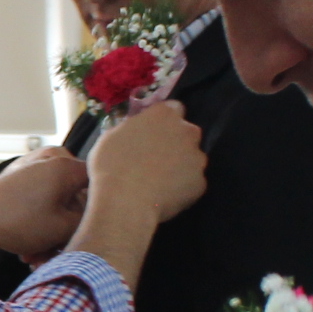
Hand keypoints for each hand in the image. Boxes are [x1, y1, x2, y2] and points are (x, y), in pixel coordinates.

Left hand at [0, 149, 89, 263]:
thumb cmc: (17, 221)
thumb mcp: (62, 228)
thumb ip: (88, 221)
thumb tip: (95, 220)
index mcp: (65, 165)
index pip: (97, 185)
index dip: (96, 210)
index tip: (90, 231)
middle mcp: (51, 159)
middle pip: (73, 197)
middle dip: (66, 229)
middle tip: (57, 253)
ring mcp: (33, 166)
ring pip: (55, 203)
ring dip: (50, 232)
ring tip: (38, 256)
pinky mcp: (19, 177)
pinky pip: (39, 200)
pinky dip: (37, 222)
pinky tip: (28, 249)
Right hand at [82, 100, 204, 229]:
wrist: (125, 203)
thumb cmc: (111, 165)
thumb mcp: (112, 136)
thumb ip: (133, 128)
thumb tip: (137, 131)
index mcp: (164, 115)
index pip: (173, 108)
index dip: (163, 121)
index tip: (153, 132)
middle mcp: (187, 131)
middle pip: (187, 132)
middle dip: (176, 141)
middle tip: (155, 157)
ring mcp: (197, 158)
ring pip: (192, 158)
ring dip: (181, 164)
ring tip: (160, 180)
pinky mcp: (200, 183)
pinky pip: (192, 182)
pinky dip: (182, 187)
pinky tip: (165, 195)